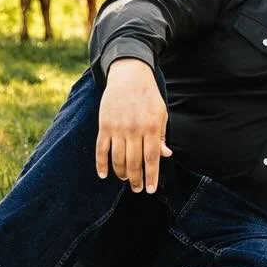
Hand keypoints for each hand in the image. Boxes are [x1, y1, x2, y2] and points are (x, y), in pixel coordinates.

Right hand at [97, 58, 171, 192]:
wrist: (129, 76)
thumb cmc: (148, 97)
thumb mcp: (161, 114)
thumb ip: (161, 136)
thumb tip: (165, 155)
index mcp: (151, 128)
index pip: (151, 159)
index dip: (151, 177)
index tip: (150, 190)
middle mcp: (134, 130)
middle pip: (134, 162)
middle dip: (136, 180)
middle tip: (138, 189)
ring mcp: (117, 128)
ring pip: (117, 159)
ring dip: (121, 174)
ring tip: (126, 180)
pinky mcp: (104, 125)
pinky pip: (101, 149)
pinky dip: (101, 164)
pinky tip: (104, 175)